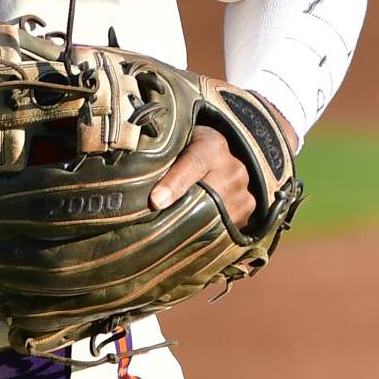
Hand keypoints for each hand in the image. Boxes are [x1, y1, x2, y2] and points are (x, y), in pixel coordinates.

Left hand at [148, 103, 297, 231]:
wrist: (226, 155)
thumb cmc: (190, 147)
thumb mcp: (178, 140)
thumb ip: (161, 152)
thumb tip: (131, 171)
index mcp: (212, 146)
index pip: (194, 163)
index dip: (174, 184)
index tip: (155, 201)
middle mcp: (233, 169)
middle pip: (206, 197)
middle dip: (178, 213)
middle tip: (151, 228)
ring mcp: (244, 192)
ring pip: (215, 217)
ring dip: (189, 227)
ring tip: (163, 234)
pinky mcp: (247, 212)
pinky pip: (224, 230)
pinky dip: (203, 235)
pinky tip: (184, 238)